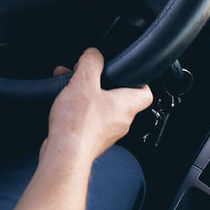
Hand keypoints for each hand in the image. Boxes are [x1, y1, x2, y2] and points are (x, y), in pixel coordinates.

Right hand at [44, 48, 152, 162]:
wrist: (64, 155)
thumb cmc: (78, 125)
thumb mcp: (84, 81)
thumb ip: (91, 62)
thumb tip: (93, 54)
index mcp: (126, 105)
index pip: (145, 92)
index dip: (139, 80)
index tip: (128, 72)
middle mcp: (120, 121)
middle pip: (118, 98)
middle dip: (101, 84)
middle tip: (87, 75)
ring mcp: (106, 133)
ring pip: (100, 108)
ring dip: (86, 95)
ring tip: (69, 86)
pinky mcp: (91, 141)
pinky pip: (88, 120)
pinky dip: (77, 110)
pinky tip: (63, 104)